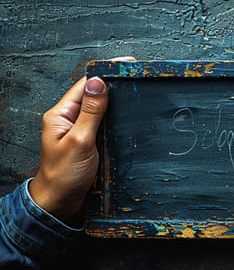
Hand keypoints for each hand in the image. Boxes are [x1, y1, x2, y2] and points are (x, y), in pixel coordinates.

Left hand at [29, 56, 135, 221]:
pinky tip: (129, 119)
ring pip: (101, 110)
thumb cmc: (63, 176)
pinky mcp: (90, 143)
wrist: (60, 204)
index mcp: (61, 114)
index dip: (106, 73)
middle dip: (115, 86)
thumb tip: (97, 82)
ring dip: (117, 103)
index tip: (127, 65)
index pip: (85, 84)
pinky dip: (116, 120)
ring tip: (137, 94)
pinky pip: (104, 125)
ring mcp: (80, 132)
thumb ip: (90, 112)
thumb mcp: (79, 141)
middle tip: (137, 78)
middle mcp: (70, 120)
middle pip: (94, 95)